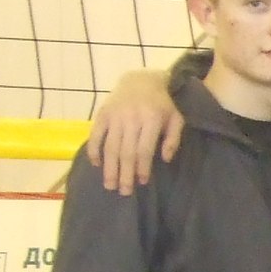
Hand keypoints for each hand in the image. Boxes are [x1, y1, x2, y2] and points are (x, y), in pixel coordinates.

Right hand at [86, 70, 181, 193]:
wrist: (142, 79)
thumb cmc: (163, 103)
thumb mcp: (177, 118)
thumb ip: (173, 138)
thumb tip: (166, 160)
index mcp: (151, 120)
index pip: (144, 150)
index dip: (142, 168)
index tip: (141, 182)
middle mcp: (131, 118)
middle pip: (126, 152)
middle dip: (124, 173)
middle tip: (123, 192)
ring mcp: (115, 116)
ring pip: (110, 146)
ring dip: (109, 167)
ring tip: (109, 184)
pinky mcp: (103, 113)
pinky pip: (96, 134)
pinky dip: (94, 150)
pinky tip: (96, 164)